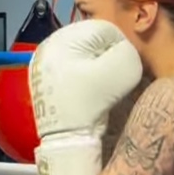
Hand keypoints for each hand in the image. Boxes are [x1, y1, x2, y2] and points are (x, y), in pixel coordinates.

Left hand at [29, 20, 142, 174]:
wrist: (63, 144)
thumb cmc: (89, 106)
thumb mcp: (121, 74)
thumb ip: (129, 53)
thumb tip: (125, 53)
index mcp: (63, 36)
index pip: (107, 30)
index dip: (122, 52)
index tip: (120, 76)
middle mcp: (49, 44)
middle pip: (93, 43)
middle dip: (107, 61)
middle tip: (109, 86)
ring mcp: (44, 64)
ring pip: (84, 57)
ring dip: (96, 71)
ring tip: (96, 92)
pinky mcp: (45, 81)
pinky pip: (72, 71)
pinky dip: (83, 81)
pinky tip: (84, 97)